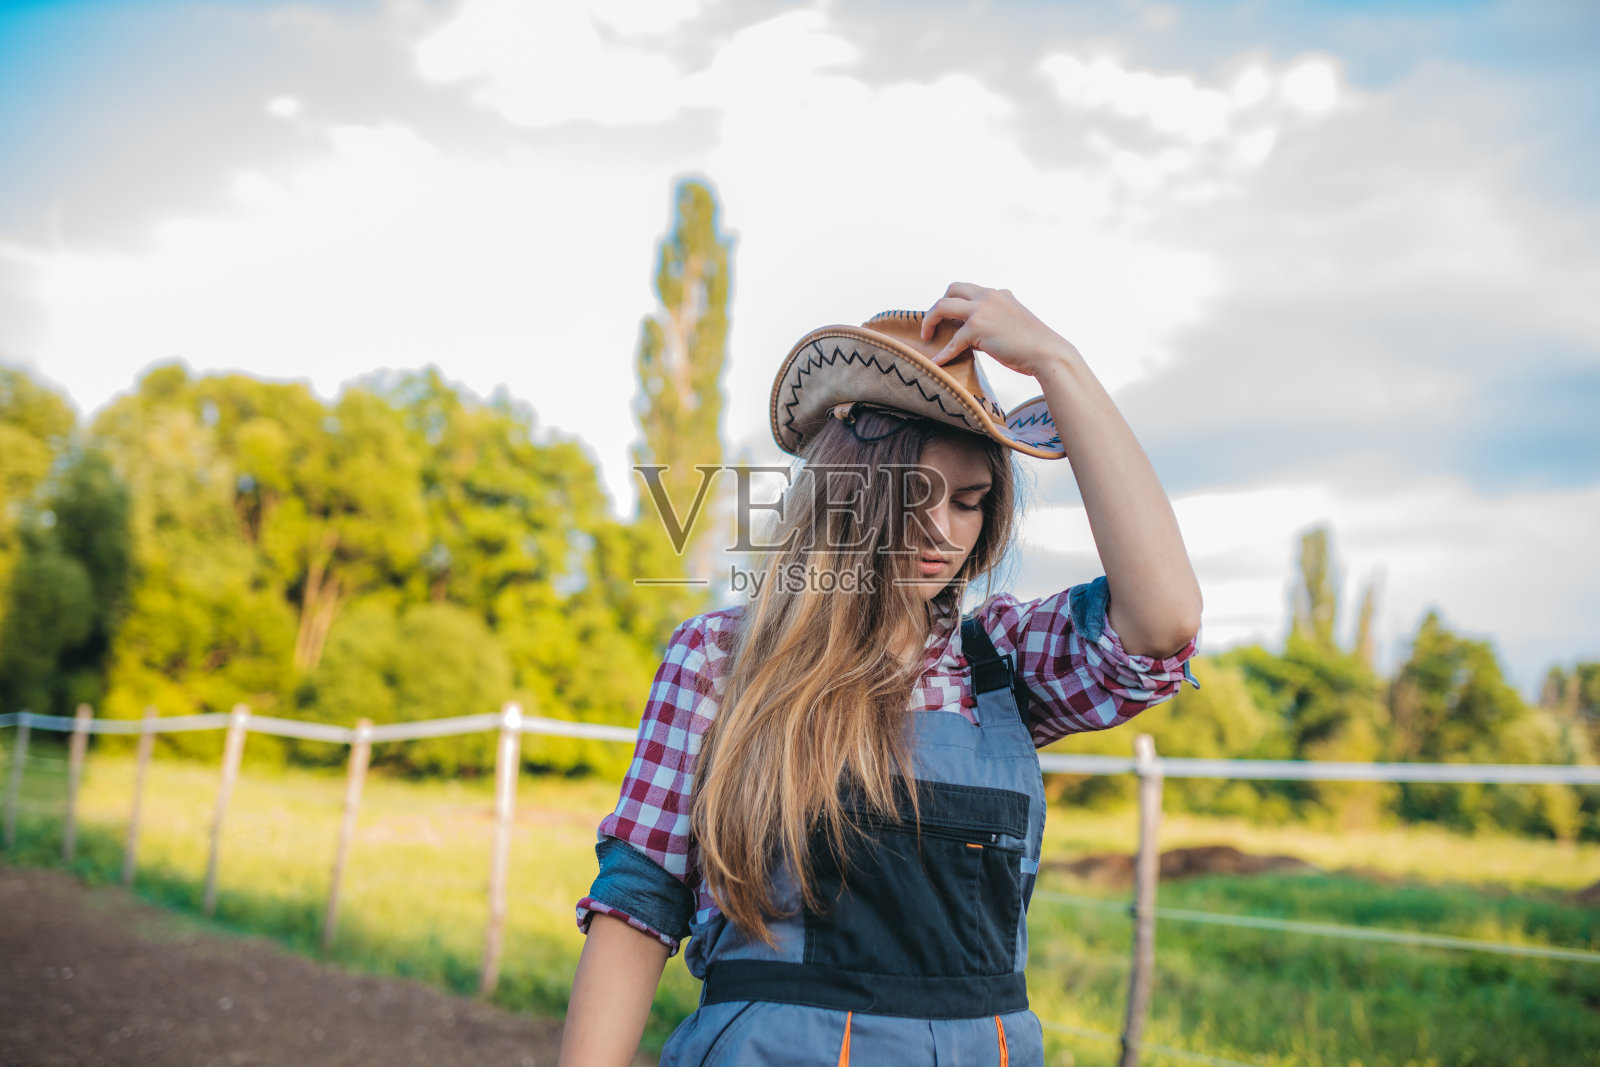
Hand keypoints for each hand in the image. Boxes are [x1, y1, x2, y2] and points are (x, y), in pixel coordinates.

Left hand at [921, 282, 1078, 379]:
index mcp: (998, 294)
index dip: (957, 302)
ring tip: (927, 336)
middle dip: (939, 305)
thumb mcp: (1013, 323)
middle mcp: (989, 296)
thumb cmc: (1033, 345)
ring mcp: (982, 309)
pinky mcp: (978, 327)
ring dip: (930, 320)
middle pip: (952, 289)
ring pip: (943, 306)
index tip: (950, 319)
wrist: (1047, 353)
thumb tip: (970, 336)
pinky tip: (938, 361)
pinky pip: (952, 341)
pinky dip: (943, 352)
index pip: (970, 290)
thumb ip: (993, 322)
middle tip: (934, 323)